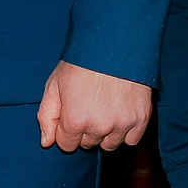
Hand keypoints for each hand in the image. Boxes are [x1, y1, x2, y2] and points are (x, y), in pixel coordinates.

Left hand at [37, 61, 151, 151]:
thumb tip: (46, 142)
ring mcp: (122, 124)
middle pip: (88, 144)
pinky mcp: (141, 119)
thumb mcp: (54, 84)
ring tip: (104, 108)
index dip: (66, 129)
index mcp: (75, 120)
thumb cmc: (81, 63)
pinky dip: (125, 131)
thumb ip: (46, 116)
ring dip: (105, 132)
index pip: (67, 145)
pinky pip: (131, 140)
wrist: (114, 43)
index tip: (71, 113)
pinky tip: (120, 112)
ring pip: (110, 144)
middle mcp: (99, 127)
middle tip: (88, 105)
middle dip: (85, 129)